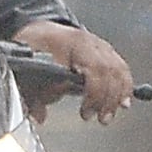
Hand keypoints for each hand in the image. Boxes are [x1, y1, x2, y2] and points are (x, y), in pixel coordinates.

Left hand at [18, 19, 135, 121]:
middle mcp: (89, 42)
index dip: (93, 93)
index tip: (86, 113)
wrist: (40, 31)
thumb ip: (33, 93)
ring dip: (117, 96)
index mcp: (70, 42)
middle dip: (106, 98)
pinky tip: (124, 102)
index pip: (93, 67)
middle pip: (108, 70)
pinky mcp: (107, 53)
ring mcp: (100, 46)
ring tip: (108, 115)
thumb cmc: (35, 48)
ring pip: (118, 69)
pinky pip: (122, 69)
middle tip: (101, 119)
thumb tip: (38, 116)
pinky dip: (125, 87)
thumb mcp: (26, 67)